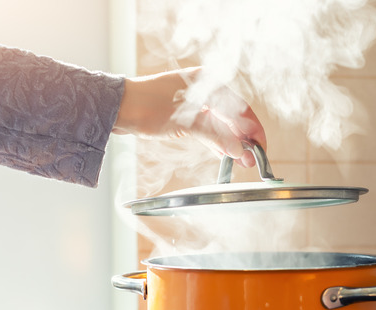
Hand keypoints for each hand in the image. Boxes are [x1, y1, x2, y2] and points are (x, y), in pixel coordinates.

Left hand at [112, 67, 266, 167]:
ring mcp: (193, 102)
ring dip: (231, 142)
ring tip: (241, 161)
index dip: (253, 130)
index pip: (241, 108)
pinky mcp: (183, 114)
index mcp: (208, 82)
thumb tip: (239, 151)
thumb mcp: (187, 122)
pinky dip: (216, 141)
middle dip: (243, 139)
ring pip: (220, 124)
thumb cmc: (147, 106)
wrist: (116, 108)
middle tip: (251, 160)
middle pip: (232, 117)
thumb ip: (217, 136)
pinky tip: (225, 154)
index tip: (260, 148)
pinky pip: (207, 128)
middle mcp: (203, 89)